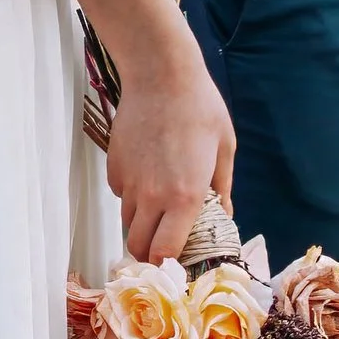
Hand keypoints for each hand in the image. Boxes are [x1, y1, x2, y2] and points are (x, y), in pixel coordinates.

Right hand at [107, 31, 236, 262]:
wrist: (161, 75)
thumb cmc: (200, 109)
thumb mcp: (224, 149)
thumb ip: (223, 189)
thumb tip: (224, 215)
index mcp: (185, 198)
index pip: (165, 252)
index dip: (169, 264)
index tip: (177, 261)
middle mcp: (152, 197)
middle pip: (138, 246)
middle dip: (150, 252)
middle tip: (165, 242)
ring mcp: (129, 183)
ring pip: (128, 221)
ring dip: (142, 222)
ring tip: (160, 202)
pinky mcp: (114, 167)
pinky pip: (120, 194)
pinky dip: (132, 194)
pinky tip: (147, 172)